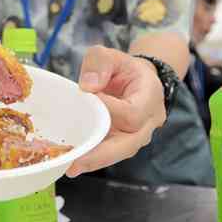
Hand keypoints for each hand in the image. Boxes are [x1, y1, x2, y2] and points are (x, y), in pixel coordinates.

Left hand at [66, 46, 164, 177]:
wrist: (135, 77)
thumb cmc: (121, 66)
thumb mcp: (109, 55)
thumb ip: (99, 64)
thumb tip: (88, 87)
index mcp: (150, 96)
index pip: (133, 113)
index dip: (112, 111)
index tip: (90, 100)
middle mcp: (149, 121)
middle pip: (130, 144)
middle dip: (102, 154)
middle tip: (76, 163)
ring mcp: (137, 134)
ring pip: (120, 152)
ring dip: (95, 160)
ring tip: (70, 167)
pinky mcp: (123, 140)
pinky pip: (111, 151)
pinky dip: (92, 157)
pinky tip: (72, 161)